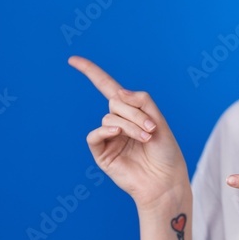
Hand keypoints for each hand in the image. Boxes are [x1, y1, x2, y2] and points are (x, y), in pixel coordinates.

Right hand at [68, 55, 188, 210]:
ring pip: (110, 117)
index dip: (91, 72)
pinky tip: (118, 133)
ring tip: (146, 138)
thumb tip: (117, 93)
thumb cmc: (165, 151)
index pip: (107, 87)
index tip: (72, 59)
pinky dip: (106, 130)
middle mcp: (117, 122)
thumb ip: (141, 101)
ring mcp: (108, 137)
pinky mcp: (102, 153)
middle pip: (116, 101)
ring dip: (130, 125)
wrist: (165, 179)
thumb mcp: (159, 119)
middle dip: (135, 112)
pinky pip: (95, 134)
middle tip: (152, 128)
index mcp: (130, 111)